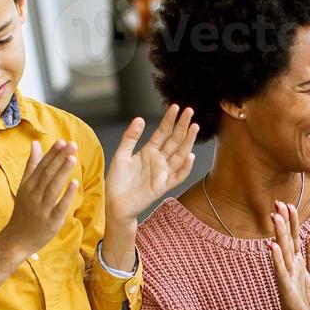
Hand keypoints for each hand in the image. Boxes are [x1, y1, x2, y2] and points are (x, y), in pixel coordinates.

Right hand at [0, 141, 79, 260]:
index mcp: (28, 185)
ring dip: (62, 172)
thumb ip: (31, 165)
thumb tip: (36, 144)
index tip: (62, 141)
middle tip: (72, 145)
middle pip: (48, 174)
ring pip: (52, 187)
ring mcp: (42, 208)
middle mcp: (34, 195)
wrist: (16, 240)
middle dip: (60, 159)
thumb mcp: (24, 186)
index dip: (52, 154)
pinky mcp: (50, 221)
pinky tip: (75, 184)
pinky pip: (59, 207)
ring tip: (72, 158)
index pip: (41, 166)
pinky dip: (66, 195)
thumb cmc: (23, 212)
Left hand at [106, 105, 198, 220]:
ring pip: (179, 154)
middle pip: (174, 140)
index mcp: (149, 151)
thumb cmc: (117, 180)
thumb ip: (130, 137)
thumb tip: (140, 119)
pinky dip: (185, 167)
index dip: (169, 120)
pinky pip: (177, 176)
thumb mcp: (121, 154)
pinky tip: (190, 156)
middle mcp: (159, 160)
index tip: (176, 107)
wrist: (114, 203)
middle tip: (190, 111)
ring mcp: (162, 172)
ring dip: (188, 141)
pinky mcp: (163, 185)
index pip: (163, 132)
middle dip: (182, 126)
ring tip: (194, 127)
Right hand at [267, 201, 309, 309]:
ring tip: (274, 218)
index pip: (295, 239)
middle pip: (286, 241)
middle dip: (282, 223)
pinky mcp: (286, 292)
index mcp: (297, 265)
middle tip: (278, 203)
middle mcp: (289, 269)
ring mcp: (286, 280)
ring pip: (282, 254)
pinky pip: (281, 274)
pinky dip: (276, 261)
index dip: (292, 222)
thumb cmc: (306, 306)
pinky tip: (273, 248)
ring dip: (277, 236)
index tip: (289, 204)